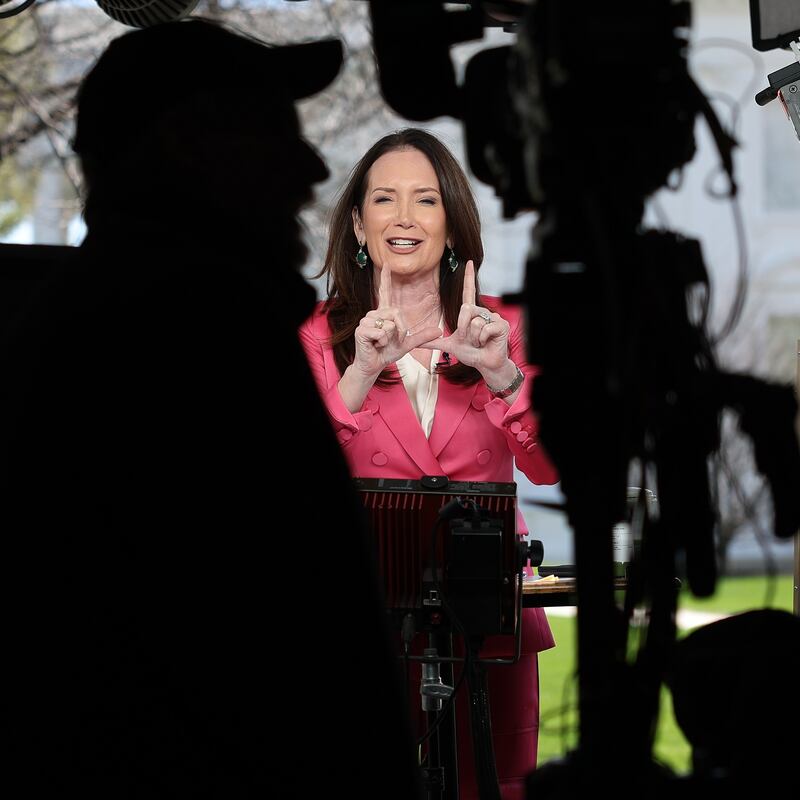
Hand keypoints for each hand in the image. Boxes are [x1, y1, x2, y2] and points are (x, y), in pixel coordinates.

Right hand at [351, 264, 441, 379]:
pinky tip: (375, 345)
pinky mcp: (361, 330)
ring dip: (390, 338)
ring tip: (381, 343)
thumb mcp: (408, 344)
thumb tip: (439, 332)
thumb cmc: (386, 352)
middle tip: (390, 340)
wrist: (374, 365)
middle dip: (400, 331)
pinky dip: (382, 342)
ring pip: (389, 325)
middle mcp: (374, 313)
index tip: (387, 265)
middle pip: (396, 313)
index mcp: (383, 314)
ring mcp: (365, 321)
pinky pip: (381, 332)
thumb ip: (422, 337)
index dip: (386, 279)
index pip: (385, 293)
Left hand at [418, 260, 511, 376]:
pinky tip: (487, 343)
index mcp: (471, 313)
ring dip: (474, 338)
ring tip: (479, 342)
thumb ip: (432, 342)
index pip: (468, 292)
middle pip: (465, 310)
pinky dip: (482, 340)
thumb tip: (414, 342)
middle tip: (470, 340)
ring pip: (474, 322)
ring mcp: (493, 317)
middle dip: (463, 329)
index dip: (468, 277)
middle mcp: (482, 311)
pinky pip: (485, 329)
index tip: (469, 261)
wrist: (485, 364)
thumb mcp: (449, 346)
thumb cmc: (471, 353)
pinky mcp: (502, 325)